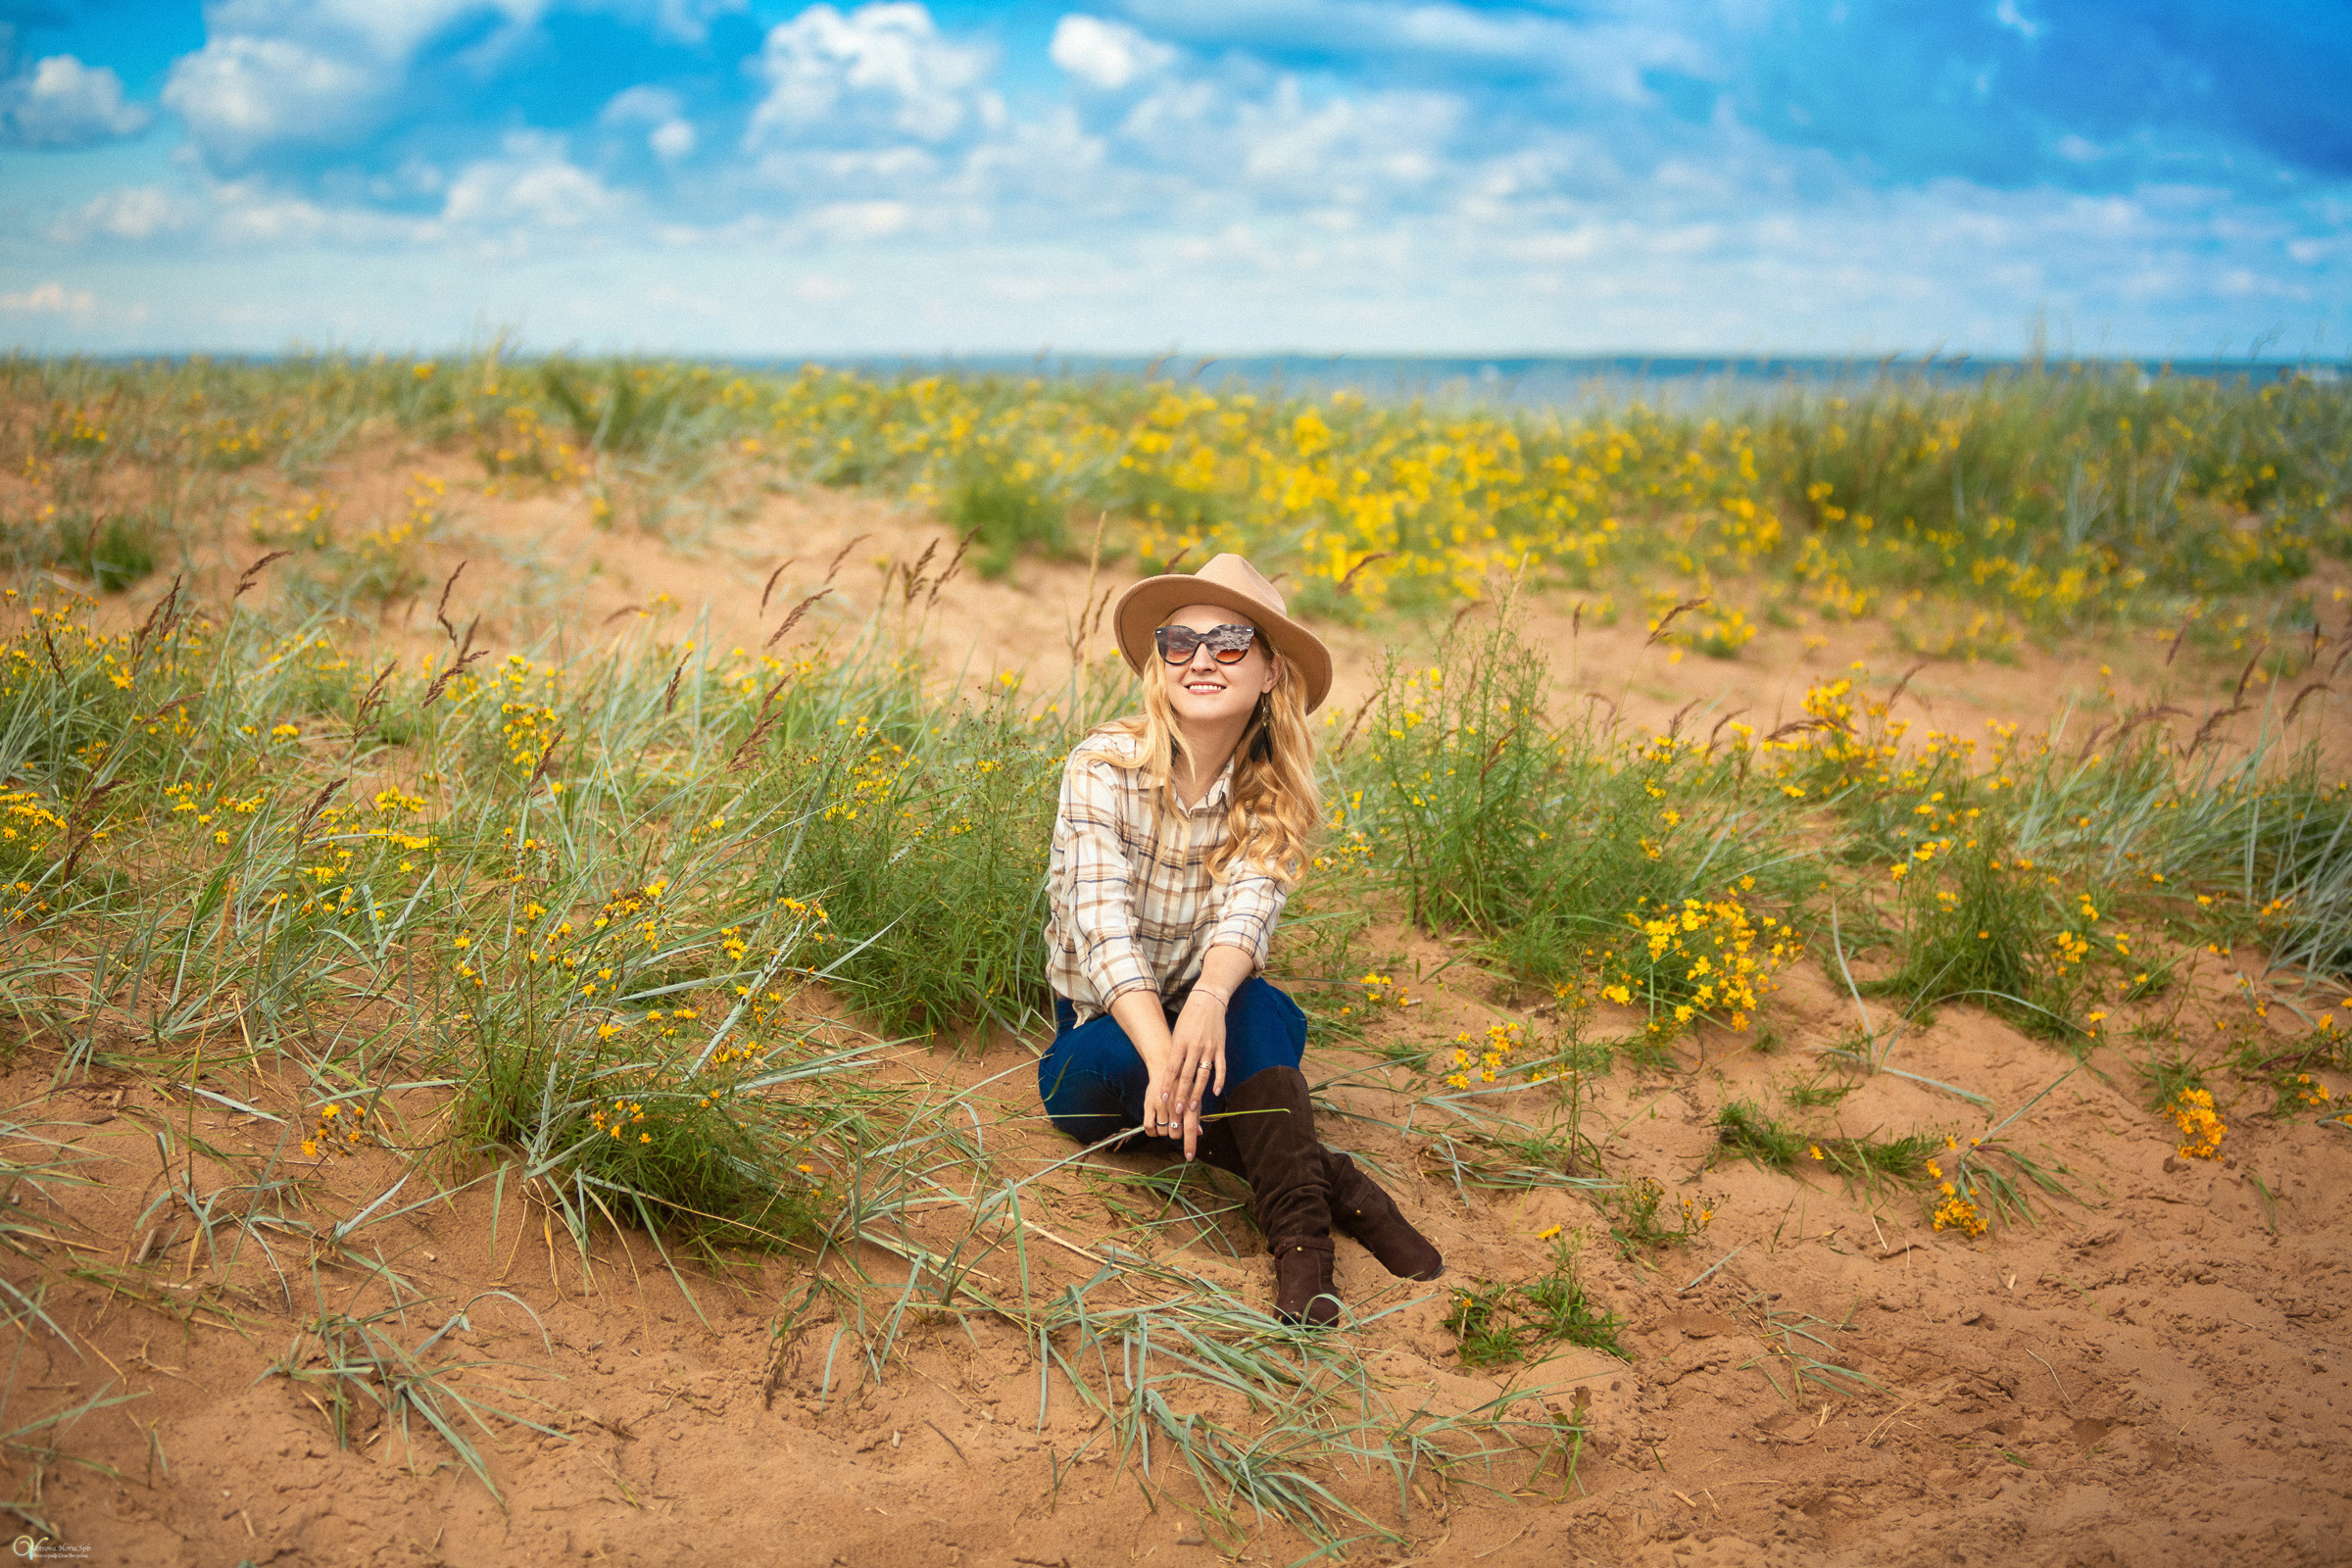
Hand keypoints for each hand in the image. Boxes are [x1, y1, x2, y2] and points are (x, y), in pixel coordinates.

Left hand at [1166, 987, 1229, 1158]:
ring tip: (1193, 1108)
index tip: (1163, 1099)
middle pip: (1187, 1076)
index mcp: (1180, 1043)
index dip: (1167, 1085)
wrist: (1207, 1000)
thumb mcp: (1177, 1033)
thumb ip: (1175, 1053)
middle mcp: (1194, 1047)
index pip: (1172, 1068)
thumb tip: (1170, 1075)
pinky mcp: (1220, 1047)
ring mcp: (1209, 1048)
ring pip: (1203, 1075)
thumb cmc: (1189, 1018)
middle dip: (1181, 1095)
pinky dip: (1219, 1081)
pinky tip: (1215, 1093)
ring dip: (1198, 1093)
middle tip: (1177, 1112)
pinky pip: (1220, 1068)